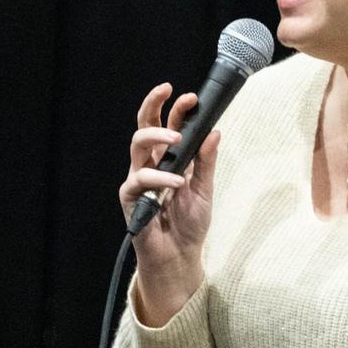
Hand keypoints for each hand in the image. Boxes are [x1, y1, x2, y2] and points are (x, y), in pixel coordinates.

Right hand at [119, 83, 220, 322]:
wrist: (179, 255)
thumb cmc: (190, 223)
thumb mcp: (205, 188)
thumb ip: (207, 161)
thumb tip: (215, 131)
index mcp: (168, 158)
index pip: (168, 125)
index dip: (176, 109)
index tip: (190, 96)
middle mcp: (150, 163)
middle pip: (143, 125)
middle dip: (152, 104)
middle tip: (167, 92)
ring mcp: (138, 178)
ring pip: (137, 144)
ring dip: (157, 137)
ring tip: (177, 140)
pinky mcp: (131, 196)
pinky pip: (141, 179)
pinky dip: (161, 178)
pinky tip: (177, 183)